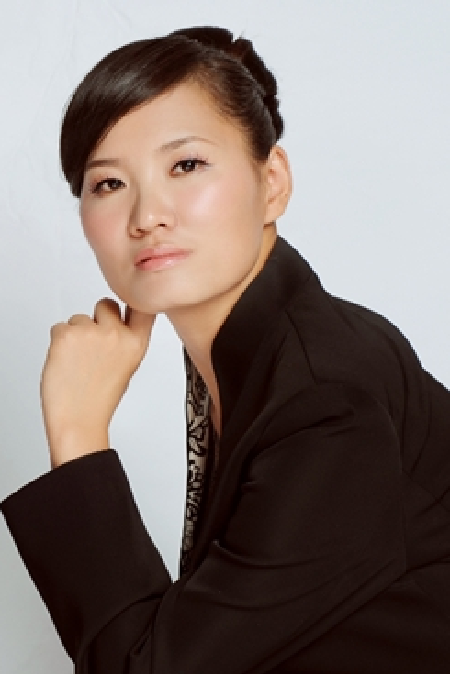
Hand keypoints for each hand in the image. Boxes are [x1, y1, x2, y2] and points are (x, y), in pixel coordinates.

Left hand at [40, 298, 154, 467]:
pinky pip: (59, 327)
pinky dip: (59, 343)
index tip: (133, 295)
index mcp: (137, 343)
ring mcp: (91, 332)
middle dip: (97, 319)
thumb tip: (118, 319)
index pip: (143, 307)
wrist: (79, 419)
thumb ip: (126, 339)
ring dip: (75, 335)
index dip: (135, 298)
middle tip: (93, 345)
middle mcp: (117, 334)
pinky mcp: (66, 334)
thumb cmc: (100, 398)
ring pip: (78, 318)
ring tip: (78, 362)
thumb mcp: (127, 366)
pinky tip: (66, 362)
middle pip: (106, 304)